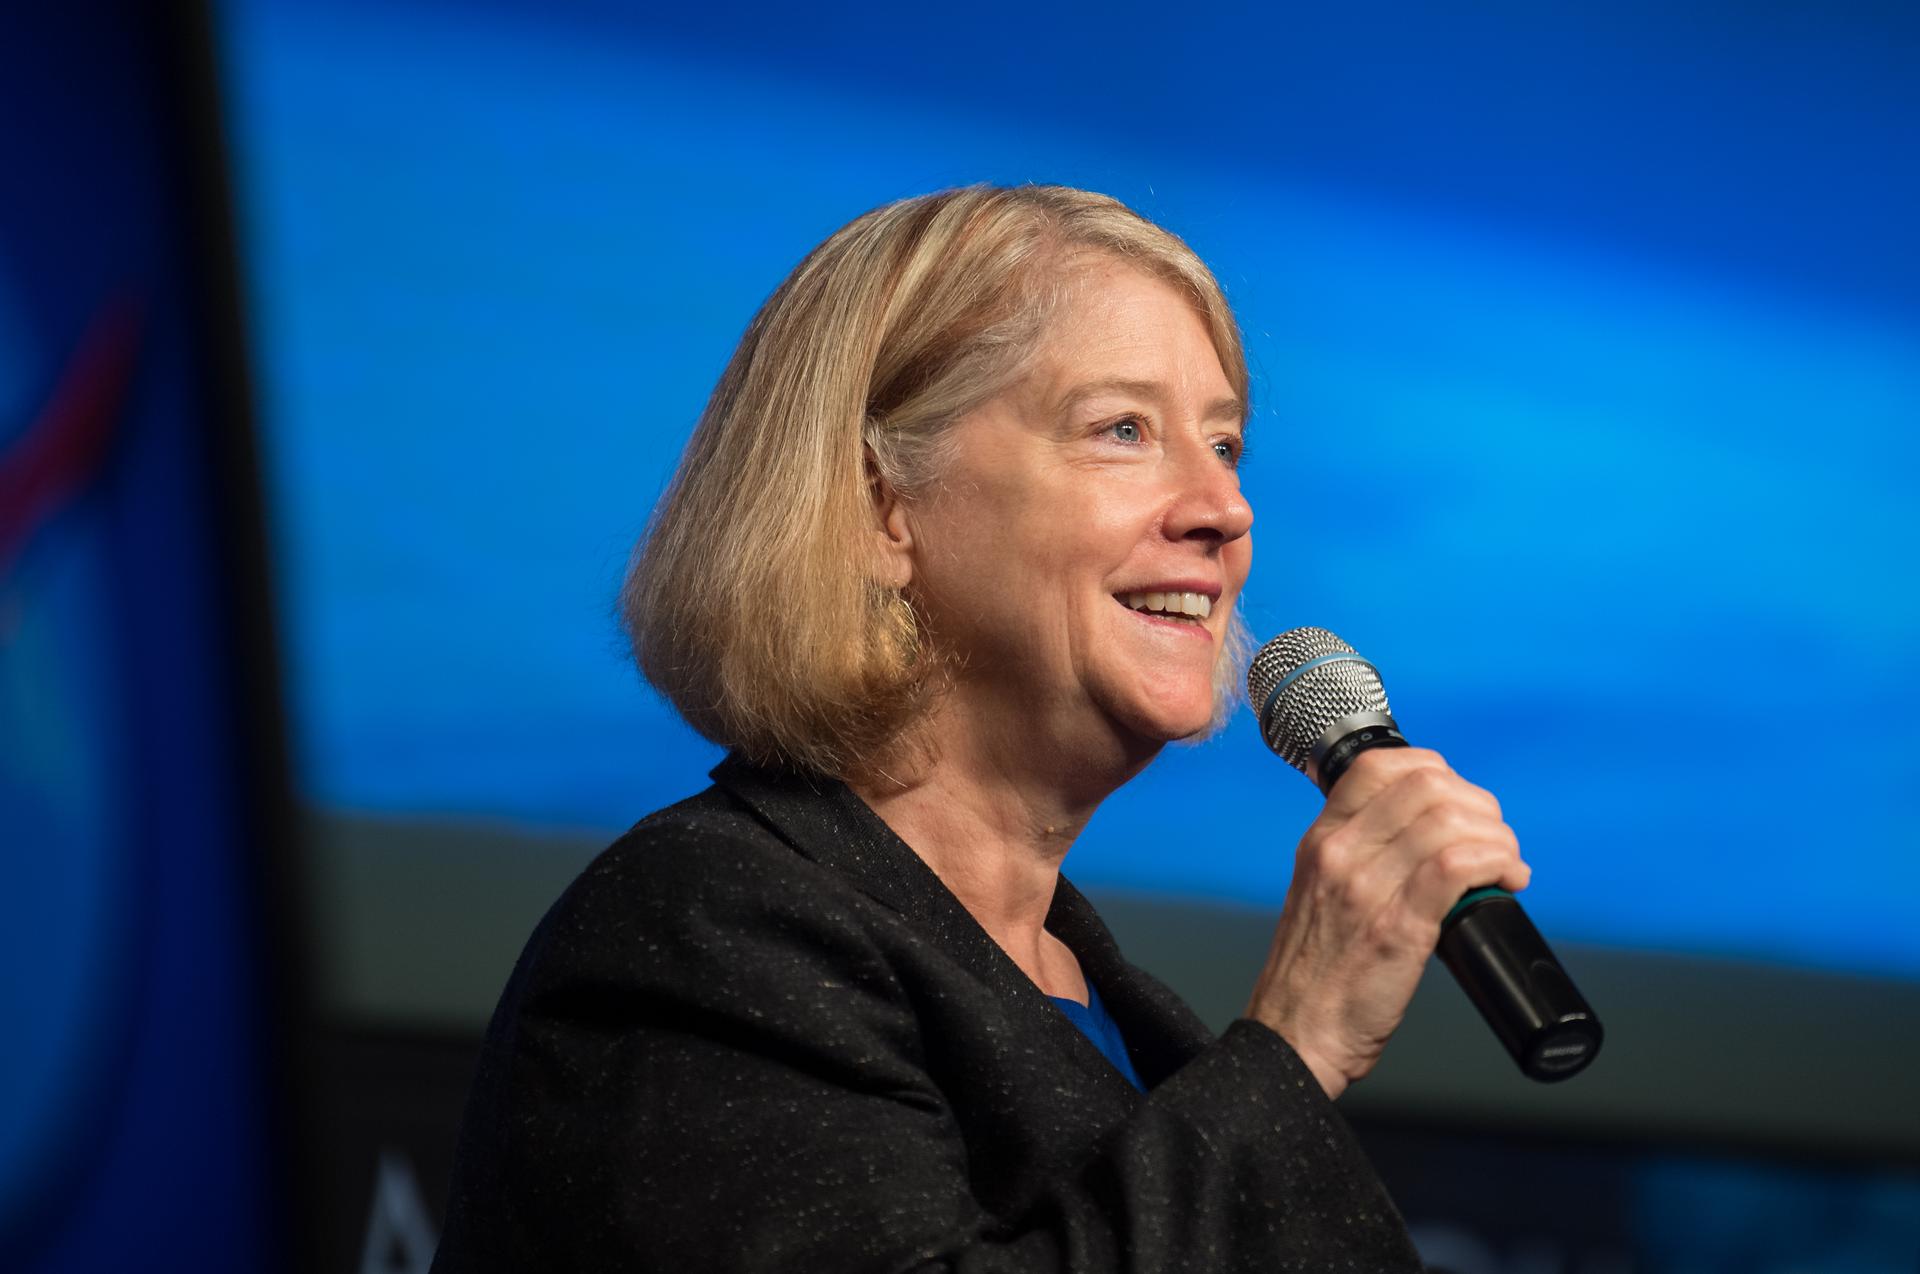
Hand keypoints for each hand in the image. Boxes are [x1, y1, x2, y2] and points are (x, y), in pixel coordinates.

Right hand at [1244, 748, 1528, 1098]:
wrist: (1295, 1036)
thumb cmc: (1315, 976)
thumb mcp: (1321, 894)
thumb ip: (1360, 859)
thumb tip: (1428, 837)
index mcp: (1321, 841)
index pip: (1377, 765)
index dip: (1434, 769)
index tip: (1459, 800)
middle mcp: (1340, 854)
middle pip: (1426, 785)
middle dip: (1478, 804)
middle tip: (1493, 839)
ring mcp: (1366, 888)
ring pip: (1449, 822)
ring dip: (1496, 837)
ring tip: (1506, 864)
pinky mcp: (1398, 927)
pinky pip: (1459, 867)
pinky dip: (1497, 864)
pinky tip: (1508, 881)